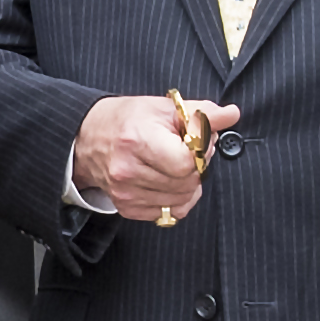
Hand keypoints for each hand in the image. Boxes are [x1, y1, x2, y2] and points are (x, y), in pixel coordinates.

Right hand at [70, 93, 231, 222]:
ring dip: (188, 183)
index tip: (193, 141)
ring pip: (182, 199)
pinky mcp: (127, 208)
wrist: (88, 138)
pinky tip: (167, 180)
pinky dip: (176, 198)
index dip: (199, 152)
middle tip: (185, 150)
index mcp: (137, 140)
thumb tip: (231, 114)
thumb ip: (201, 113)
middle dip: (196, 167)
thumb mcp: (164, 107)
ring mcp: (125, 193)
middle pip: (187, 182)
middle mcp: (127, 170)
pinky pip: (171, 213)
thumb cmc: (128, 120)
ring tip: (174, 163)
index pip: (186, 162)